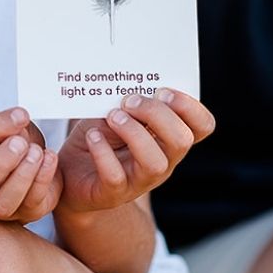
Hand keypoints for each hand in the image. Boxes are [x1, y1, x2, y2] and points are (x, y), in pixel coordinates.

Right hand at [0, 107, 61, 223]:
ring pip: (3, 204)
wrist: (27, 170)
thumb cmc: (13, 145)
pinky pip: (32, 204)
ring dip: (22, 175)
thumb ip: (11, 128)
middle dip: (1, 162)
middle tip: (21, 142)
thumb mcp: (9, 130)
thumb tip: (19, 123)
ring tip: (37, 152)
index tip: (21, 114)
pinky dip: (43, 179)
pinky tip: (50, 158)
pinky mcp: (25, 215)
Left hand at [57, 88, 212, 213]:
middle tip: (130, 101)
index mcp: (169, 138)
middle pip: (181, 141)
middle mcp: (162, 161)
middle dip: (157, 114)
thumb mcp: (117, 112)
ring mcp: (139, 180)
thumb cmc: (100, 136)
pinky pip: (115, 176)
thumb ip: (130, 100)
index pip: (202, 126)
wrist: (70, 173)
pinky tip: (93, 136)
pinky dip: (103, 151)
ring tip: (112, 117)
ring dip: (134, 133)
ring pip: (155, 163)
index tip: (163, 91)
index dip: (190, 107)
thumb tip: (132, 79)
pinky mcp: (113, 193)